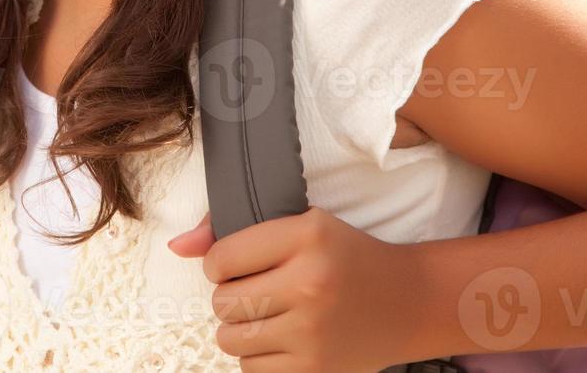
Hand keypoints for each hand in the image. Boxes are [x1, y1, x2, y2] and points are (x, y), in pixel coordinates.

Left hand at [170, 209, 418, 370]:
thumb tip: (176, 247)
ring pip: (230, 338)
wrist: (411, 302)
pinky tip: (280, 338)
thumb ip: (233, 232)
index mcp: (306, 237)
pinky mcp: (317, 367)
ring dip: (240, 329)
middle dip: (230, 297)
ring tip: (266, 316)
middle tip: (255, 292)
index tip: (237, 265)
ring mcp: (313, 330)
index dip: (219, 263)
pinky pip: (251, 369)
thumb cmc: (347, 258)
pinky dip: (257, 356)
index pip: (221, 258)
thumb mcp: (301, 226)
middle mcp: (309, 283)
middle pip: (223, 301)